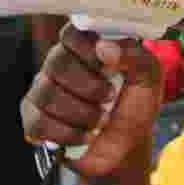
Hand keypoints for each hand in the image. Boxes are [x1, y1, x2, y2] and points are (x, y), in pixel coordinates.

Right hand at [21, 24, 163, 177]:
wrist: (126, 150)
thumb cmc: (135, 108)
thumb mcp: (149, 79)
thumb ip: (135, 56)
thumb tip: (104, 47)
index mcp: (87, 48)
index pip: (71, 33)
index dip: (87, 49)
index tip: (108, 67)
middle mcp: (60, 65)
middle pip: (57, 62)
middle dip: (89, 87)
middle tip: (109, 98)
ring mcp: (43, 92)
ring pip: (46, 93)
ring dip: (82, 113)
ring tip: (100, 120)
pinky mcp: (34, 120)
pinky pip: (37, 122)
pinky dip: (67, 133)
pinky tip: (84, 135)